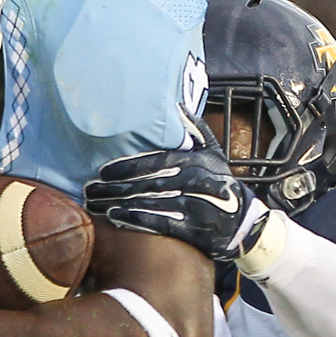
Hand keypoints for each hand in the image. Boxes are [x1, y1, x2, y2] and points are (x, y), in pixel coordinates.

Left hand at [85, 148, 270, 260]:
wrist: (246, 224)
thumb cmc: (221, 184)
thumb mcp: (214, 155)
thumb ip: (195, 131)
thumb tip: (177, 106)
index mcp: (199, 161)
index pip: (158, 161)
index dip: (128, 166)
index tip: (103, 171)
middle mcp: (198, 182)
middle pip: (149, 183)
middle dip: (116, 187)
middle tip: (90, 189)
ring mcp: (198, 207)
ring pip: (152, 202)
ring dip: (120, 203)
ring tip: (95, 204)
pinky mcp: (196, 230)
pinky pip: (163, 224)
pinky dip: (138, 220)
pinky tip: (117, 218)